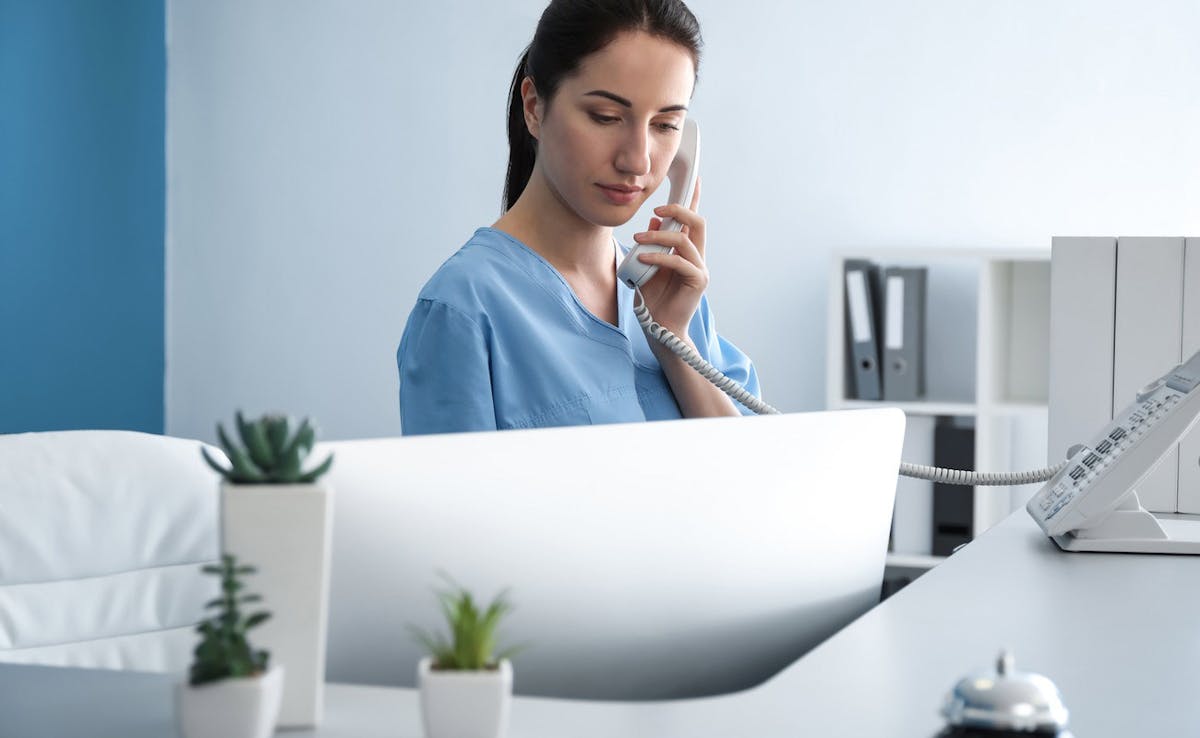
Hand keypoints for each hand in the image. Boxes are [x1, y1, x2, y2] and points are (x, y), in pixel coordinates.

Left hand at [632, 175, 705, 336]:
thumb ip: (651, 245)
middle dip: (679, 209)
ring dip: (660, 235)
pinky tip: (644, 258)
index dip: (694, 198)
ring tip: (639, 237)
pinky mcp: (697, 282)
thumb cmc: (653, 300)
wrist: (659, 329)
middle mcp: (697, 257)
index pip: (693, 220)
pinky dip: (660, 257)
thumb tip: (652, 220)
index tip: (694, 178)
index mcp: (687, 251)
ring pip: (685, 239)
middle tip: (657, 208)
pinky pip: (680, 261)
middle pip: (698, 222)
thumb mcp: (647, 266)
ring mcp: (699, 269)